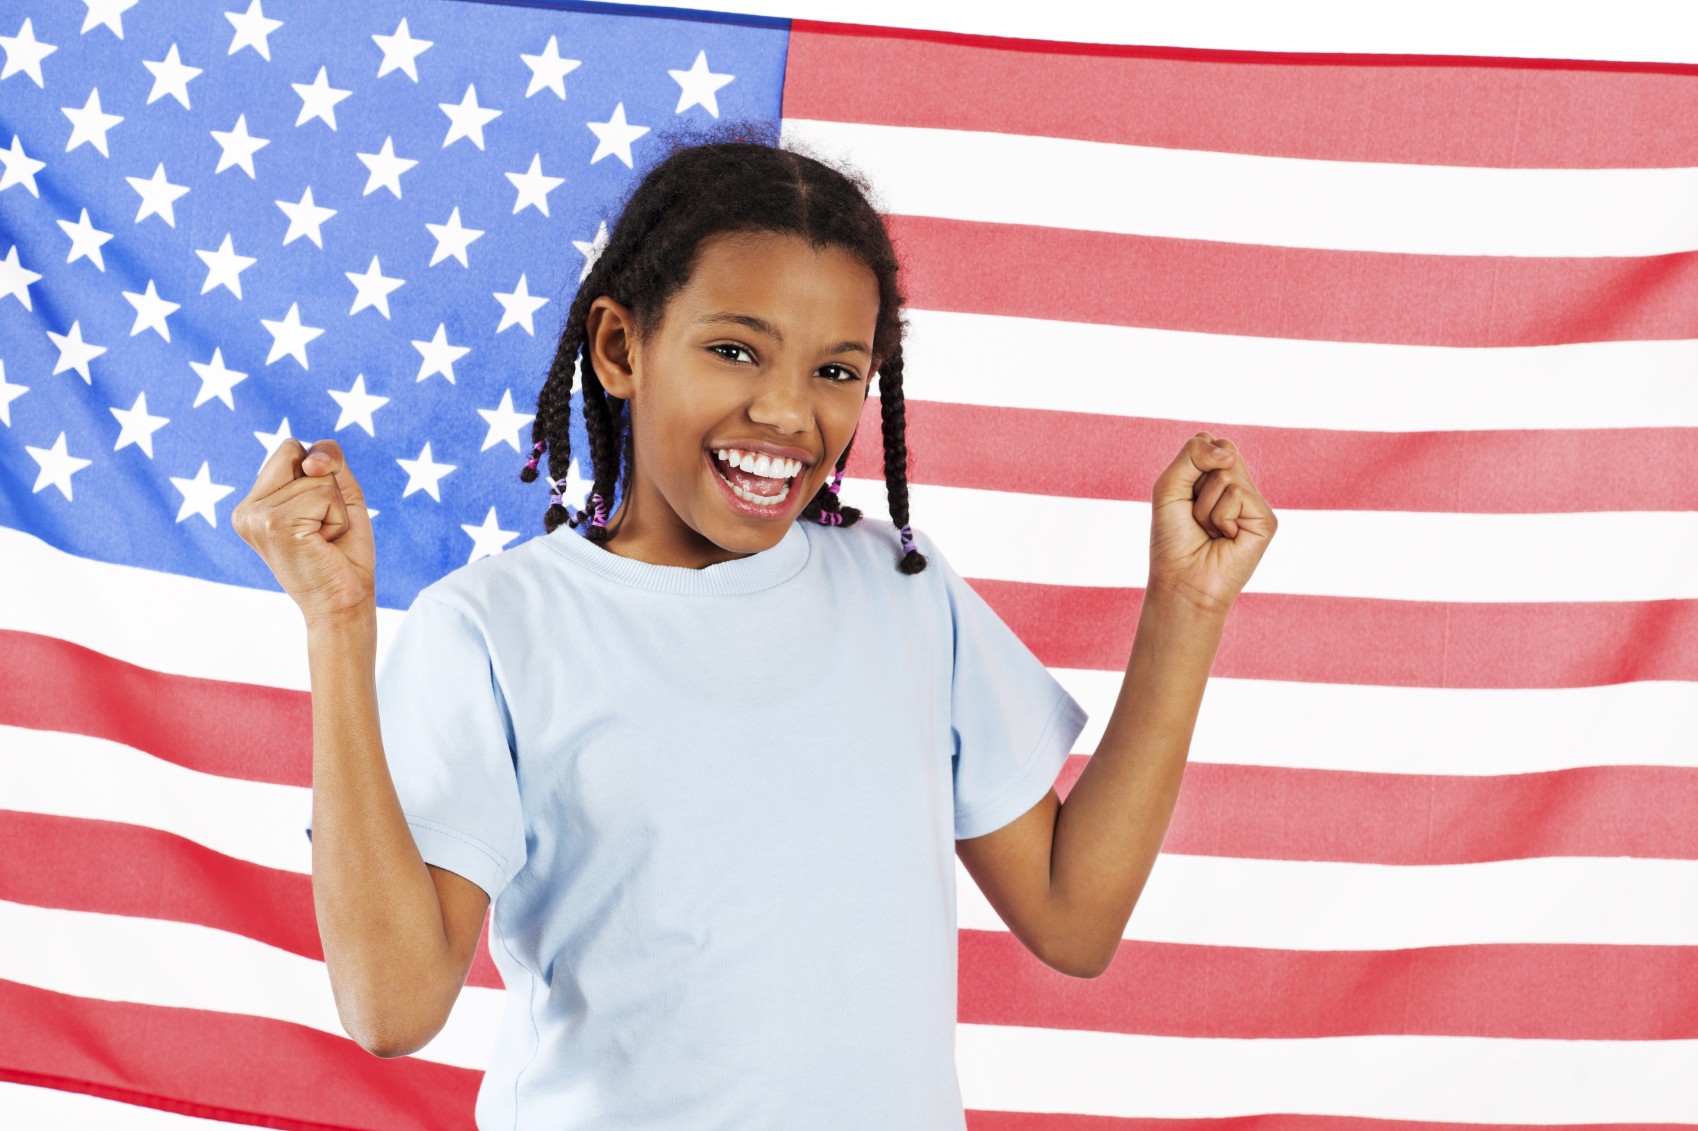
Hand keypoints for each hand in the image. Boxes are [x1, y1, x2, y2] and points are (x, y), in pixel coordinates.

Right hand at [233, 438, 375, 629]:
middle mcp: (246, 510)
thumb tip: (310, 460)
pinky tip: (323, 544)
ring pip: (316, 476)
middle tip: (321, 530)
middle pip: (298, 454)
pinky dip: (337, 518)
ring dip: (334, 508)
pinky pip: (324, 494)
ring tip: (322, 540)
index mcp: (254, 504)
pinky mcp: (274, 524)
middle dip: (326, 488)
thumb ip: (327, 459)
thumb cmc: (343, 553)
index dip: (319, 473)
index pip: (290, 448)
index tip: (316, 517)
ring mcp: (255, 517)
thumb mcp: (339, 494)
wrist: (345, 603)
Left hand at [1147, 432, 1276, 616]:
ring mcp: (1254, 503)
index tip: (1183, 499)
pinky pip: (1237, 494)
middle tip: (1196, 516)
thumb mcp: (1170, 486)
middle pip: (1222, 452)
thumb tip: (1229, 454)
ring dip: (1205, 506)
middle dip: (1196, 484)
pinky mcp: (1267, 520)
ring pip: (1227, 474)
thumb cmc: (1173, 539)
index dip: (1188, 466)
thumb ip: (1193, 454)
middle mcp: (1239, 487)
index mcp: (1216, 478)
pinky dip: (1220, 517)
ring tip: (1209, 531)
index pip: (1208, 441)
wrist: (1181, 581)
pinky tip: (1224, 538)